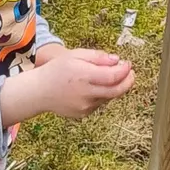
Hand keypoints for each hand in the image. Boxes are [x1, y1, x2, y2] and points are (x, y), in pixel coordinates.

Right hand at [0, 44, 135, 125]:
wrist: (39, 92)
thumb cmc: (57, 70)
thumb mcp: (75, 55)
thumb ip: (97, 57)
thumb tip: (117, 60)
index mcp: (84, 77)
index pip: (113, 77)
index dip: (125, 70)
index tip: (127, 64)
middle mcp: (86, 94)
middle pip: (116, 91)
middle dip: (128, 81)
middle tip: (131, 73)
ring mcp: (84, 107)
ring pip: (108, 97)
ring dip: (114, 87)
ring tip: (108, 76)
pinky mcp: (83, 114)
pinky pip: (99, 103)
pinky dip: (103, 94)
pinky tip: (94, 87)